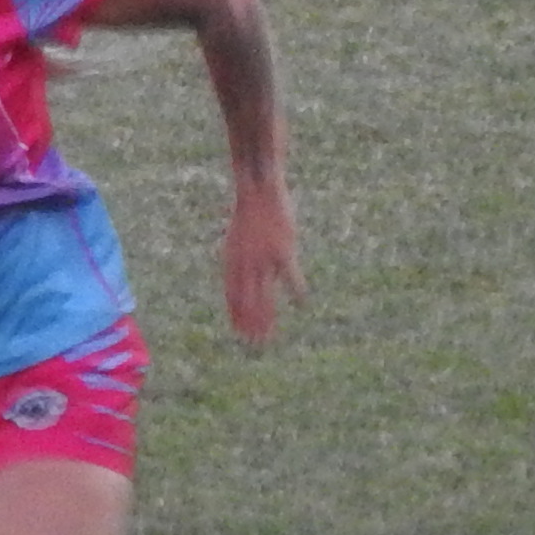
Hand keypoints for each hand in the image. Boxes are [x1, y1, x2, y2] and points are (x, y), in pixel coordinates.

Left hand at [223, 176, 303, 347]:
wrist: (257, 191)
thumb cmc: (249, 214)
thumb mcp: (237, 239)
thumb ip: (240, 260)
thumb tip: (247, 276)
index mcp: (232, 261)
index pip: (232, 295)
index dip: (236, 315)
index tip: (240, 332)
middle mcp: (244, 265)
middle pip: (246, 301)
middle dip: (250, 323)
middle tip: (255, 343)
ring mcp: (262, 260)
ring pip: (264, 296)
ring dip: (266, 318)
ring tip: (269, 336)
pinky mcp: (282, 252)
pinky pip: (290, 277)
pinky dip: (297, 290)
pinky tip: (302, 303)